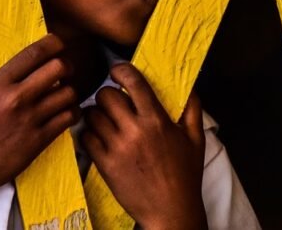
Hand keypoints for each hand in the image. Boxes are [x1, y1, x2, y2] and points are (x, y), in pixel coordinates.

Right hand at [0, 33, 79, 199]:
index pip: (34, 53)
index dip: (53, 43)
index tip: (58, 43)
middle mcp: (18, 97)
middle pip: (58, 68)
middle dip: (66, 66)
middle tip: (65, 71)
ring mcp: (31, 118)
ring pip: (69, 93)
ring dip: (70, 91)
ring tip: (65, 94)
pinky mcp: (40, 139)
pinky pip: (69, 117)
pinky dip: (73, 112)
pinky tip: (67, 112)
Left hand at [81, 64, 207, 229]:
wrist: (171, 211)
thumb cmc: (185, 175)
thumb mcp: (196, 138)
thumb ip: (192, 108)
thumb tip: (189, 84)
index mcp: (157, 120)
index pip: (133, 82)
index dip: (120, 70)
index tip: (117, 72)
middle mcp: (135, 131)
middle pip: (105, 95)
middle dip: (107, 95)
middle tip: (112, 102)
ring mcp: (118, 148)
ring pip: (92, 115)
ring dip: (95, 114)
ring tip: (103, 120)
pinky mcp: (105, 165)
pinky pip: (85, 138)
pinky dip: (88, 134)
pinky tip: (97, 137)